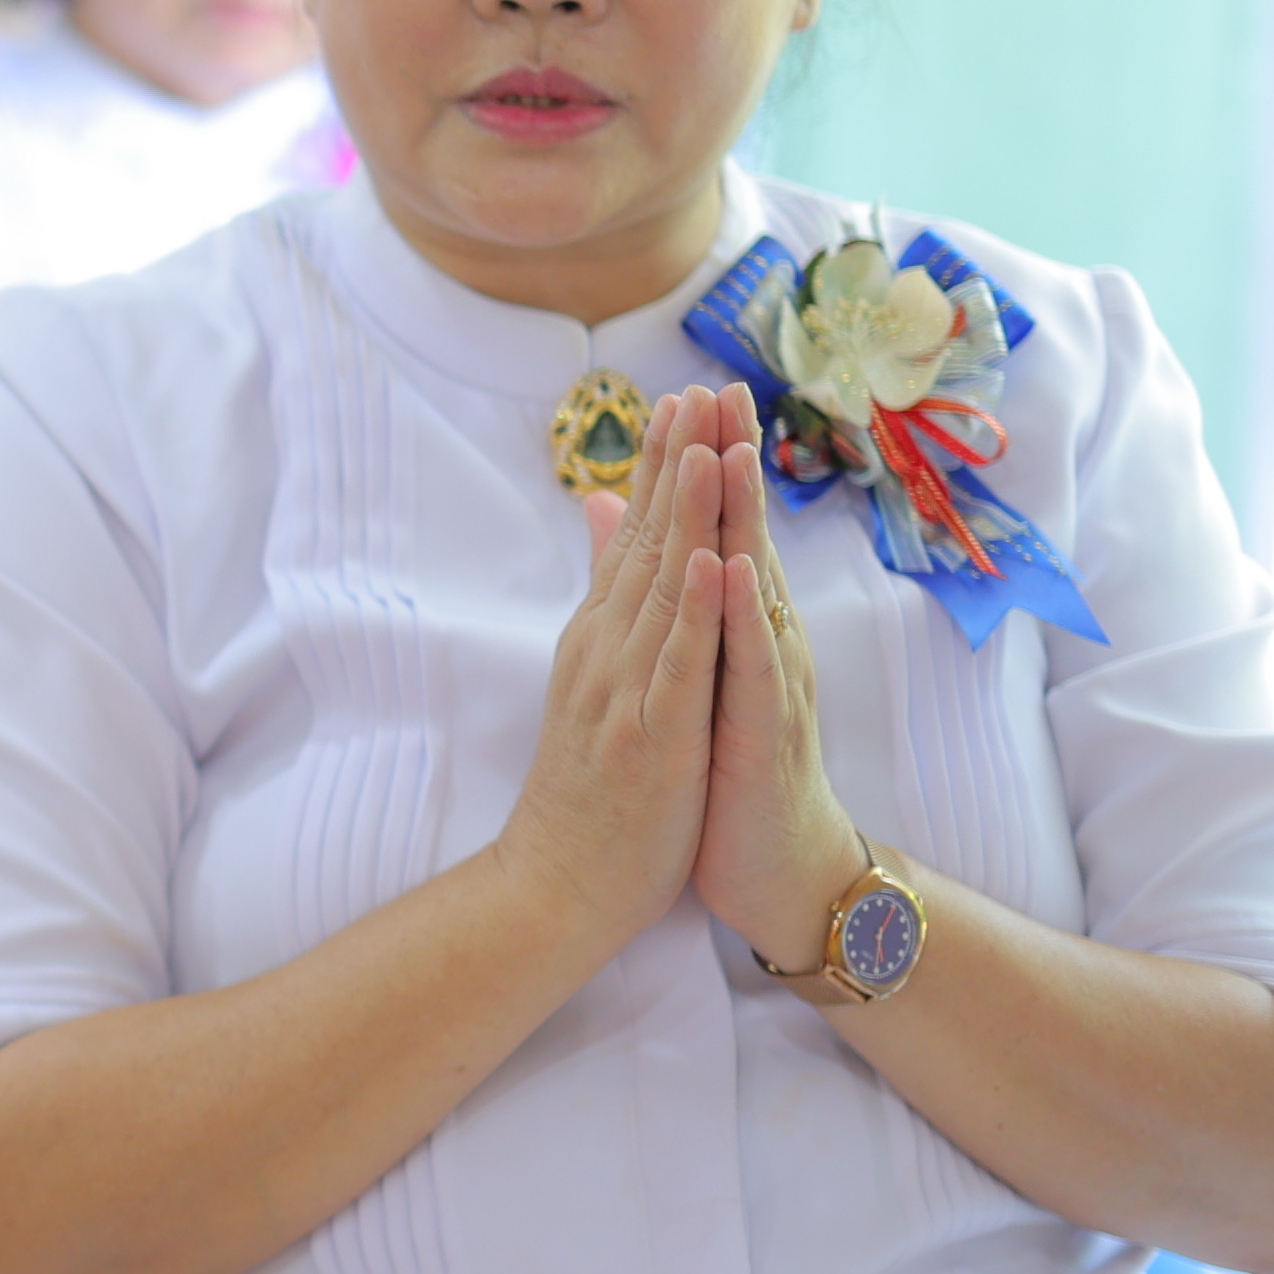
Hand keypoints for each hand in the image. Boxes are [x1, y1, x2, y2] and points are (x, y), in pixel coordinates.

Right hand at [488, 396, 722, 961]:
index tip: (683, 398)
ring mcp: (625, 691)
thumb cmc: (590, 790)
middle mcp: (606, 651)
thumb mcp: (595, 685)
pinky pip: (678, 664)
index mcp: (601, 639)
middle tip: (697, 389)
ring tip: (705, 446)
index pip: (635, 538)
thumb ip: (606, 607)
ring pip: (663, 588)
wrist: (559, 884)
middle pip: (647, 543)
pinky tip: (714, 561)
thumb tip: (608, 537)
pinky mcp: (650, 736)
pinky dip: (696, 611)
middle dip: (674, 464)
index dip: (659, 467)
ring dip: (685, 514)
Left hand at [681, 384, 876, 970]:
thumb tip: (643, 540)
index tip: (691, 390)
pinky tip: (732, 573)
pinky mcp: (765, 732)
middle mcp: (765, 642)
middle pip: (749, 537)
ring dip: (746, 521)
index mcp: (741, 628)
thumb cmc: (734, 773)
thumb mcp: (699, 678)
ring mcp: (771, 684)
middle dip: (736, 464)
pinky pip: (753, 668)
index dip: (711, 463)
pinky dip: (741, 619)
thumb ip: (681, 606)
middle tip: (723, 386)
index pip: (724, 530)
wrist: (779, 871)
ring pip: (757, 587)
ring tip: (733, 451)